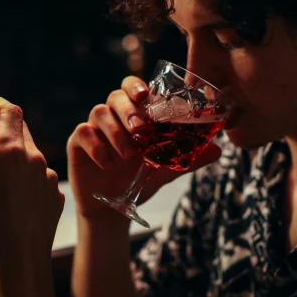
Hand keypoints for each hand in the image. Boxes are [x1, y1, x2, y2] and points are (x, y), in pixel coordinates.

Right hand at [0, 97, 64, 277]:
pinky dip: (27, 180)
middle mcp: (36, 159)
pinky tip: (13, 195)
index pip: (12, 111)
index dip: (0, 104)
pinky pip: (41, 179)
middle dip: (5, 130)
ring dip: (17, 157)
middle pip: (22, 131)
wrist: (20, 263)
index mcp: (12, 151)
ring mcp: (49, 178)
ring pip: (32, 157)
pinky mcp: (56, 196)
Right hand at [67, 75, 221, 219]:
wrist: (112, 209)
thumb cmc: (139, 180)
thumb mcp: (167, 170)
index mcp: (135, 116)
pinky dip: (97, 146)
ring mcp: (94, 128)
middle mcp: (114, 117)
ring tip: (128, 154)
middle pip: (116, 96)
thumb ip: (189, 158)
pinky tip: (108, 163)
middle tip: (140, 130)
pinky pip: (83, 133)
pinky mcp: (78, 143)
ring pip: (99, 112)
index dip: (137, 86)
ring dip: (115, 131)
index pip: (134, 89)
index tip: (146, 95)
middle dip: (128, 110)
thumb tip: (218, 150)